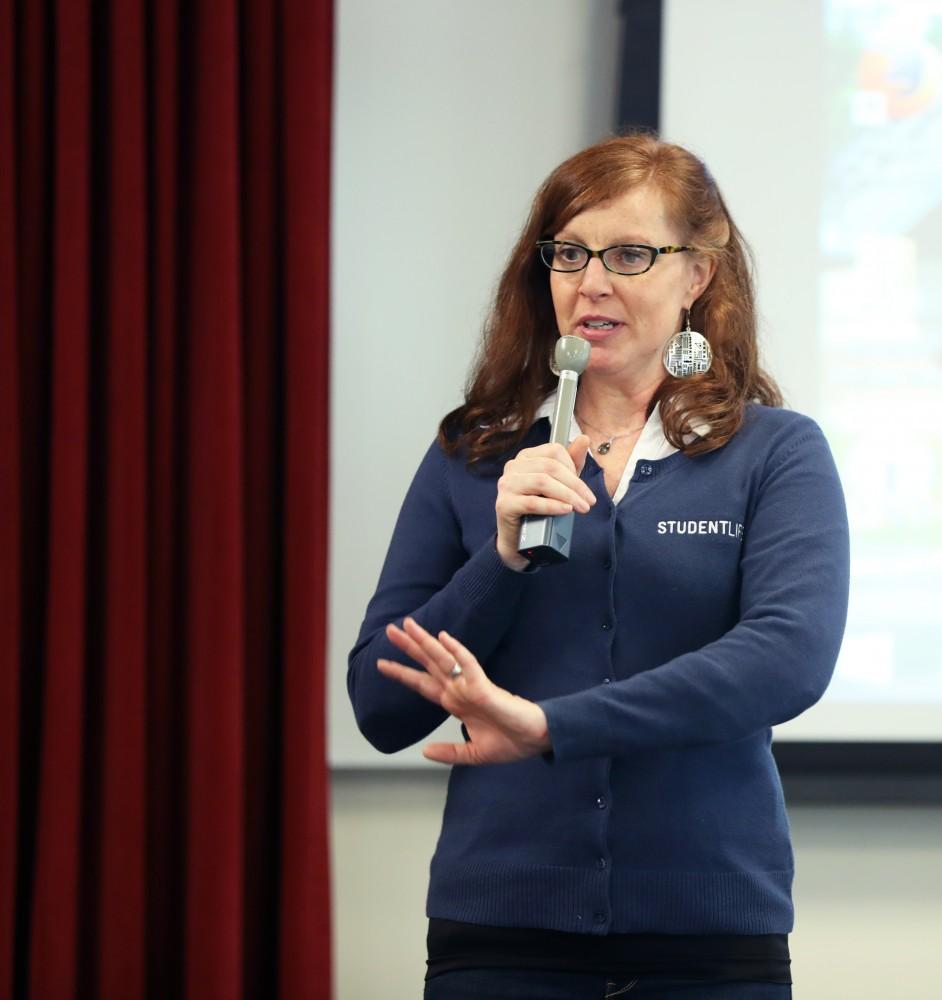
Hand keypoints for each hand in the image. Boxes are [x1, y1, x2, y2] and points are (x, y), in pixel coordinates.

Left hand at [377, 617, 551, 764]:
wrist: (534, 741)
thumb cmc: (510, 742)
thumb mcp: (473, 754)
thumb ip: (450, 752)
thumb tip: (425, 752)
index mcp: (455, 704)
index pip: (422, 685)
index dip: (402, 674)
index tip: (381, 665)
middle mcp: (458, 691)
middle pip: (428, 665)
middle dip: (407, 648)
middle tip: (389, 631)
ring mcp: (469, 687)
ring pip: (442, 659)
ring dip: (423, 642)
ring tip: (406, 626)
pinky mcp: (483, 687)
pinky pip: (467, 665)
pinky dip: (456, 650)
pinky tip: (444, 637)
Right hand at [495, 437, 594, 569]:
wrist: (521, 539)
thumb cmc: (540, 509)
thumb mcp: (560, 483)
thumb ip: (572, 462)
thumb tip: (584, 438)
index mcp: (526, 457)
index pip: (554, 451)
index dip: (573, 467)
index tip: (582, 487)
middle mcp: (513, 466)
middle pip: (550, 467)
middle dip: (575, 485)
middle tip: (589, 501)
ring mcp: (506, 485)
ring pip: (542, 482)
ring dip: (567, 495)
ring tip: (581, 508)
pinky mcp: (504, 504)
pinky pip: (532, 502)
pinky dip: (552, 506)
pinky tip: (566, 510)